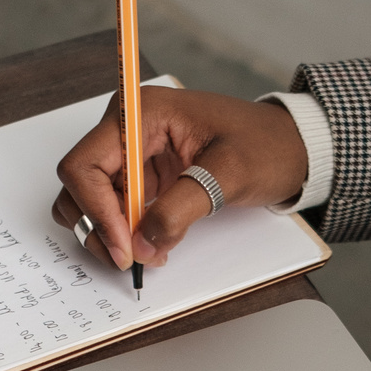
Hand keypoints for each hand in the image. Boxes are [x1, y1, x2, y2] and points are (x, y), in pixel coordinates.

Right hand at [52, 88, 307, 270]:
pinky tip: (152, 244)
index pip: (86, 164)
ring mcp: (132, 154)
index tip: (125, 246)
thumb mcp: (229, 174)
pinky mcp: (141, 178)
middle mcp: (126, 129)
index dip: (97, 210)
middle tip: (131, 259)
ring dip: (107, 234)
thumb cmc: (265, 145)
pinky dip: (124, 233)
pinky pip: (113, 210)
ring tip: (145, 253)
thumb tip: (144, 244)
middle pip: (80, 185)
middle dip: (99, 226)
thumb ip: (182, 208)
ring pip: (89, 201)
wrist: (290, 148)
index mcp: (142, 112)